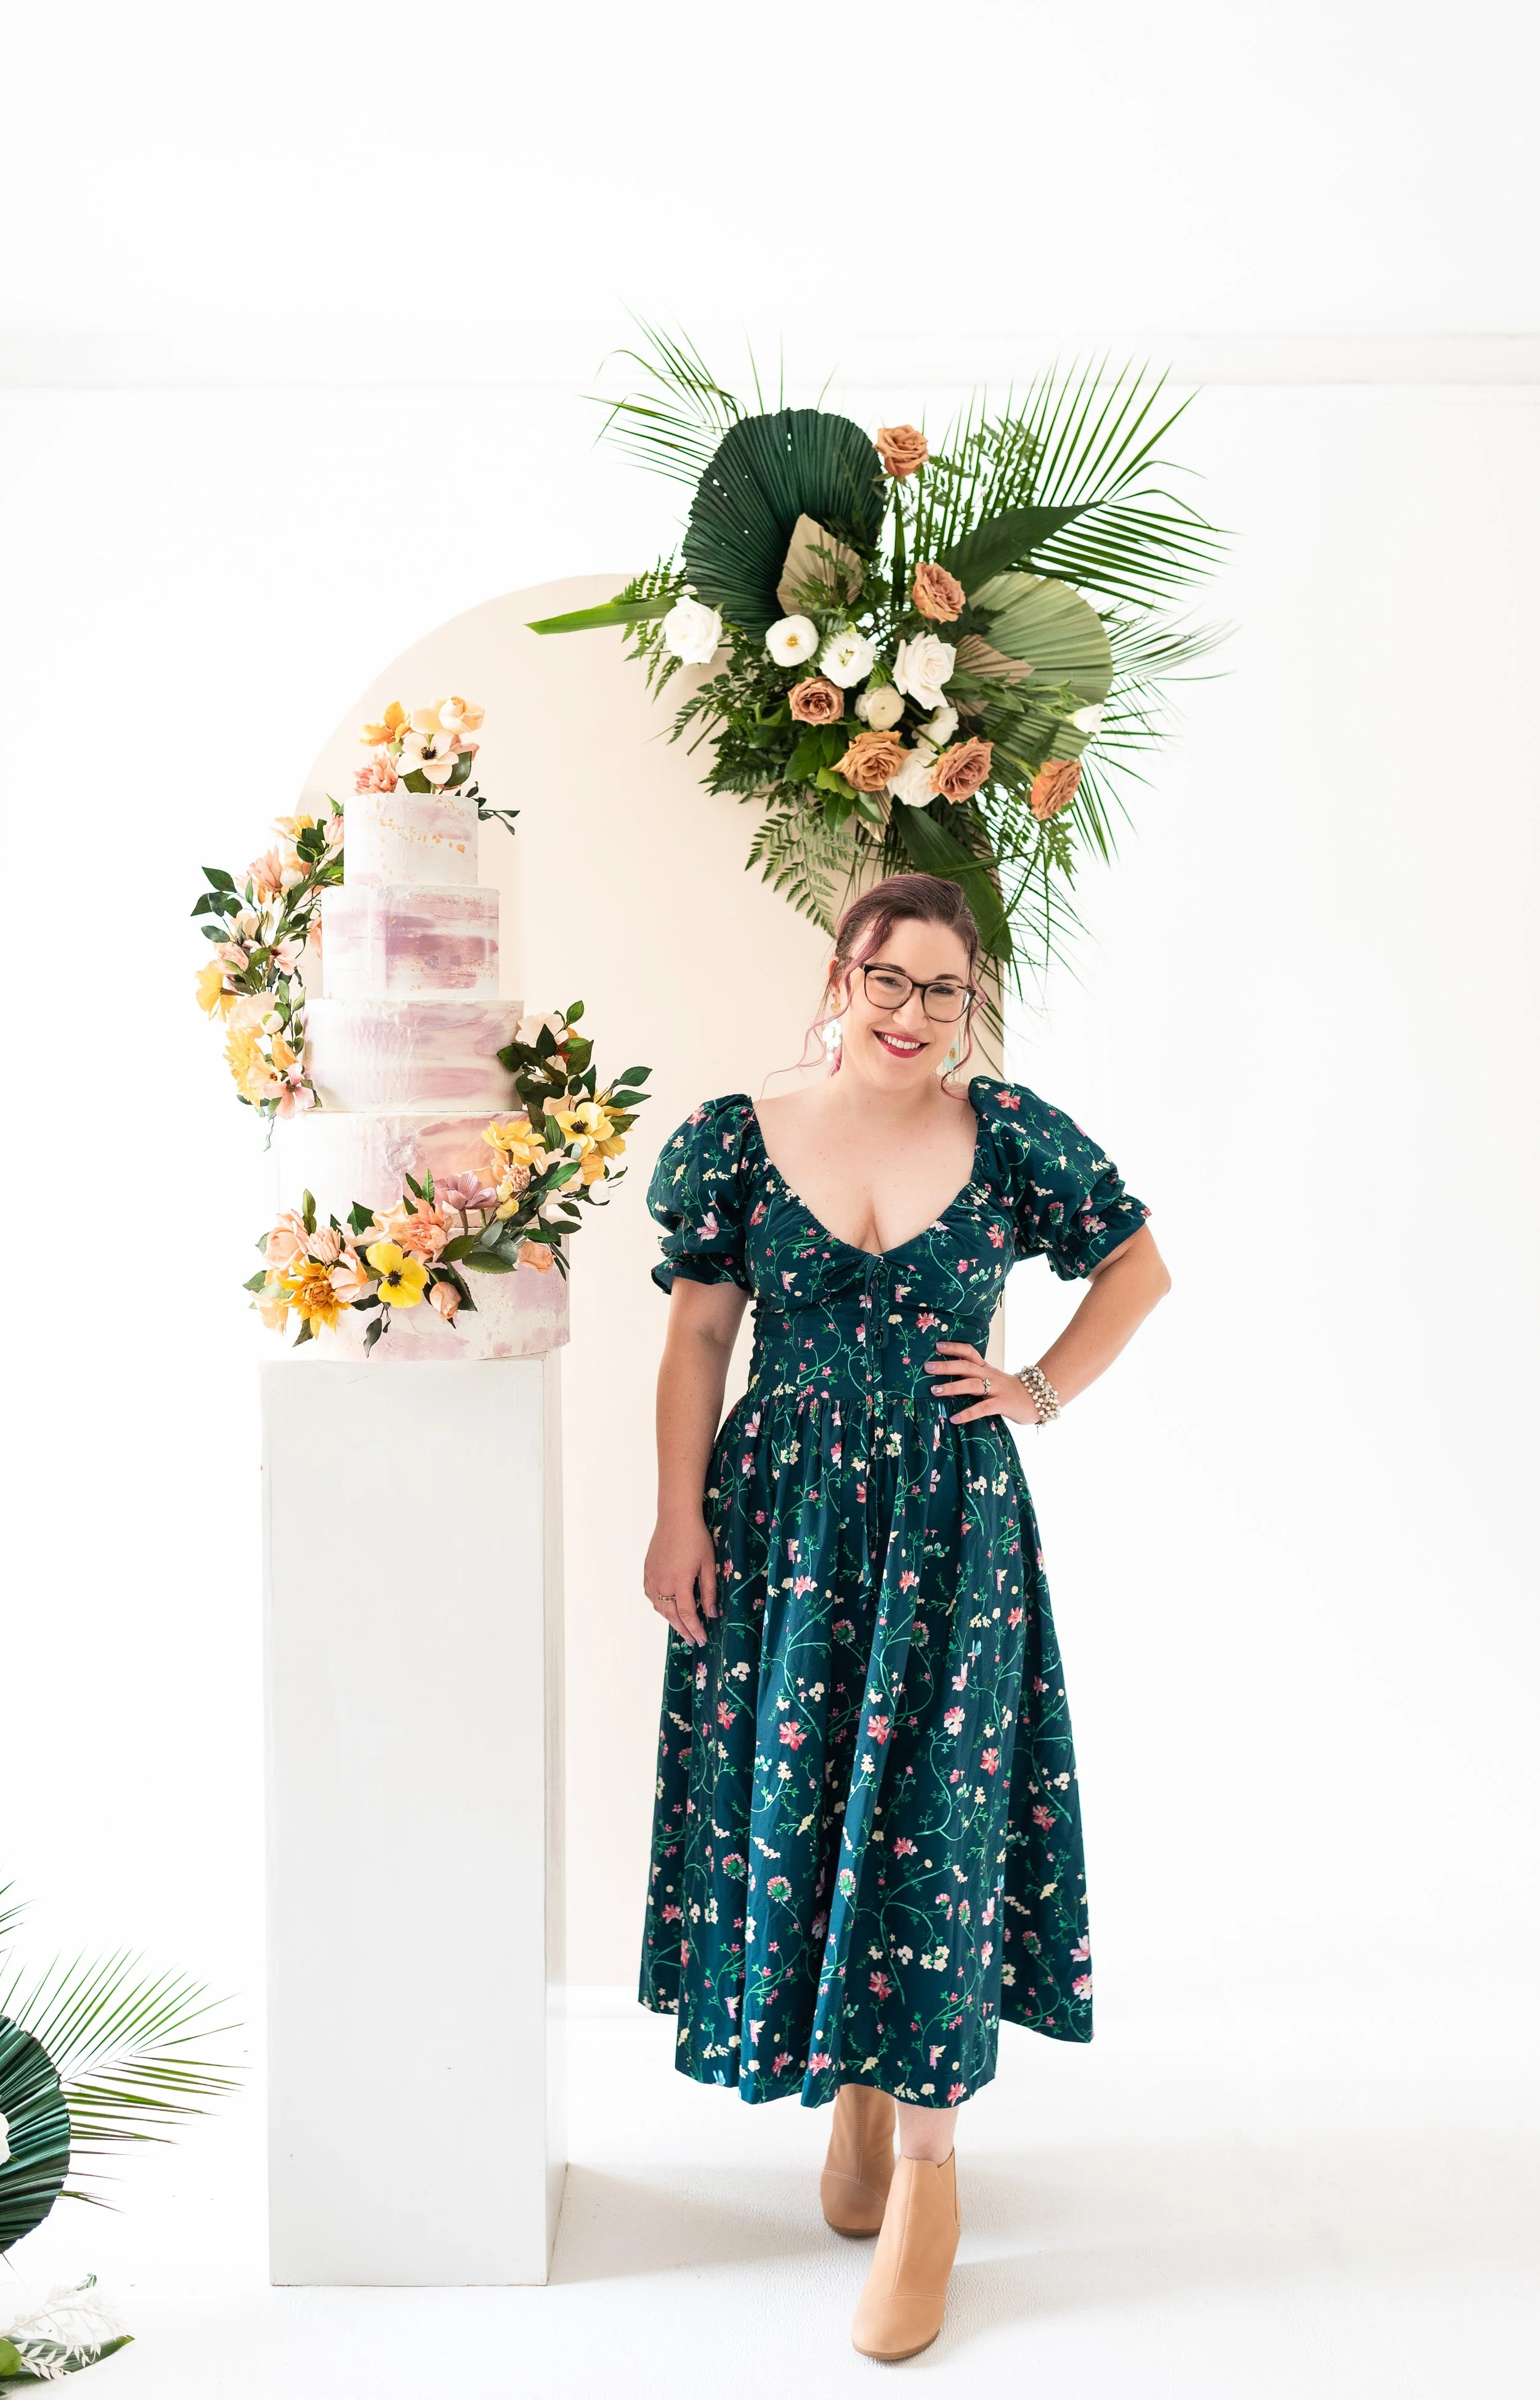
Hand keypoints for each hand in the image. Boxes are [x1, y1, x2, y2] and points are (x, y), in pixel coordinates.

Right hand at [643, 1511, 717, 1647]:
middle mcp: (662, 1583)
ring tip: (681, 1626)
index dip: (695, 1629)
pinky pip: (651, 1595)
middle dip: (683, 1630)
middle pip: (671, 1615)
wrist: (675, 1517)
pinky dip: (659, 1605)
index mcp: (679, 1582)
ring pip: (659, 1606)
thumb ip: (709, 1590)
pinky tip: (666, 1606)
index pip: (687, 1614)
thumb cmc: (696, 1538)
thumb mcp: (708, 1564)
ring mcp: (652, 1577)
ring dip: (670, 1619)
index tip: (701, 1639)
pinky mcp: (647, 1570)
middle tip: (692, 1640)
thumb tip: (712, 1613)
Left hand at [924, 1339, 1040, 1425]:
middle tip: (927, 1367)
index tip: (937, 1345)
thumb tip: (948, 1379)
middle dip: (946, 1365)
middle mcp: (990, 1375)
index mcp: (986, 1368)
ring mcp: (997, 1389)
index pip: (969, 1353)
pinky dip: (968, 1413)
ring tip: (934, 1390)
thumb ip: (975, 1378)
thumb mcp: (992, 1379)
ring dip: (952, 1387)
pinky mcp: (1002, 1404)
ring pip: (972, 1385)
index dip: (954, 1348)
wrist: (1037, 1400)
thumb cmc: (1009, 1392)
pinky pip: (983, 1408)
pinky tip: (954, 1418)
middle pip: (966, 1366)